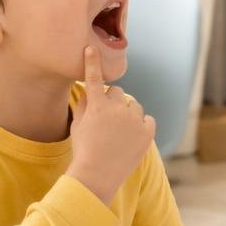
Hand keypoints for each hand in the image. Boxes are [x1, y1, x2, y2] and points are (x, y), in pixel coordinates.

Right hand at [68, 45, 155, 203]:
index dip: (92, 63)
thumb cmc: (84, 151)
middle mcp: (117, 110)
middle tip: (106, 119)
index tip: (90, 49)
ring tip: (118, 133)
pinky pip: (147, 120)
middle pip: (118, 92)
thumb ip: (84, 106)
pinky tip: (131, 137)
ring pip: (134, 106)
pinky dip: (141, 125)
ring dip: (127, 113)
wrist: (97, 176)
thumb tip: (90, 91)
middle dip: (112, 101)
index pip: (94, 79)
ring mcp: (134, 121)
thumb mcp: (78, 126)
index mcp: (97, 106)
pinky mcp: (147, 132)